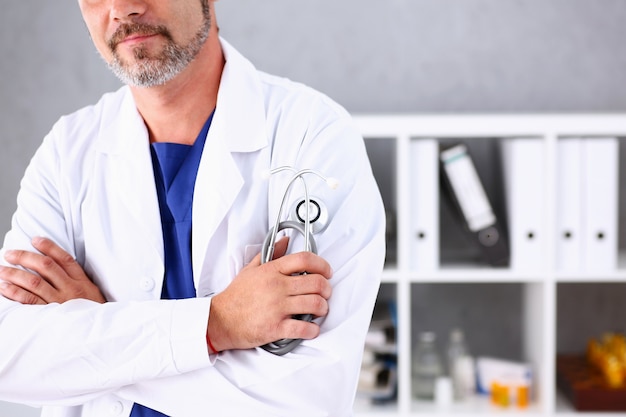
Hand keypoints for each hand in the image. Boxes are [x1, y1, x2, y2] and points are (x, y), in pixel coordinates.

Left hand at [0, 237, 105, 304]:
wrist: (96, 333)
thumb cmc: (93, 312)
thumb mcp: (93, 293)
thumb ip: (78, 280)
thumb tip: (59, 267)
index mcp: (81, 281)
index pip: (64, 259)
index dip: (49, 247)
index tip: (35, 240)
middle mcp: (70, 289)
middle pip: (46, 266)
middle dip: (25, 257)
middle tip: (10, 254)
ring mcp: (59, 302)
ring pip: (34, 282)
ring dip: (14, 274)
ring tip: (1, 269)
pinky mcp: (50, 314)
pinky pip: (29, 301)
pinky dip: (15, 292)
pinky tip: (4, 287)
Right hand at [207, 237, 332, 351]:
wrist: (219, 320)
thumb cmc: (235, 296)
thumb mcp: (251, 269)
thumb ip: (271, 254)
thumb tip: (284, 240)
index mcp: (272, 271)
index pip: (305, 259)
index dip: (322, 264)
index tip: (327, 271)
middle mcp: (277, 287)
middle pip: (316, 282)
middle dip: (326, 289)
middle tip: (325, 293)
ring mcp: (277, 307)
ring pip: (315, 304)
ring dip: (322, 308)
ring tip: (319, 310)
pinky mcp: (275, 328)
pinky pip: (304, 328)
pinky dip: (313, 330)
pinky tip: (311, 328)